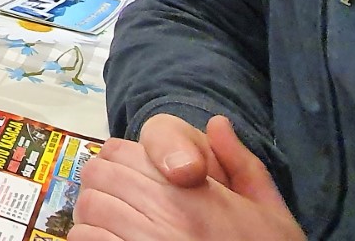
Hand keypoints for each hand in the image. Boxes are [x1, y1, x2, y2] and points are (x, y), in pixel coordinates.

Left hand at [70, 118, 301, 240]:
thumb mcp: (269, 212)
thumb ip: (242, 165)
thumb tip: (217, 124)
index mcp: (194, 194)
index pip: (122, 151)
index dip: (123, 159)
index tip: (133, 173)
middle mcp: (164, 216)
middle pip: (99, 176)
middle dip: (106, 183)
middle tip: (121, 198)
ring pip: (88, 208)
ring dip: (96, 212)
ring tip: (116, 222)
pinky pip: (86, 240)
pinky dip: (91, 238)